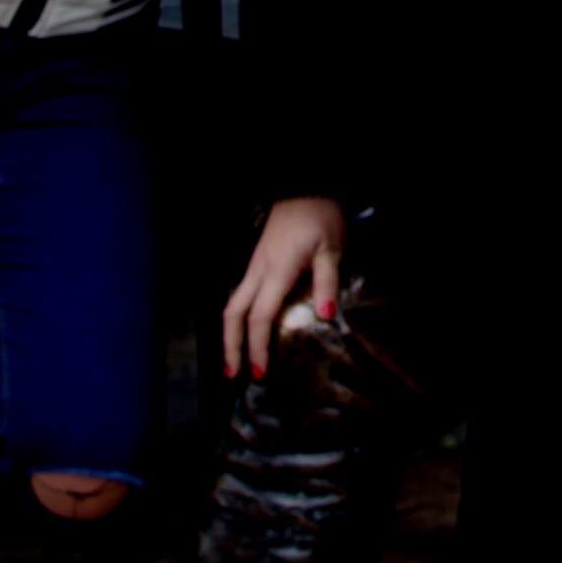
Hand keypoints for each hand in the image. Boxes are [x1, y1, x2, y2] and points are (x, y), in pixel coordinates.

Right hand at [222, 196, 345, 379]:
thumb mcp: (331, 249)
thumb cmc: (320, 217)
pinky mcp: (258, 261)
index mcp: (277, 270)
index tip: (260, 372)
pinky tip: (245, 329)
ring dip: (230, 332)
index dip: (257, 347)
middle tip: (232, 374)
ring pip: (232, 303)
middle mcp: (259, 271)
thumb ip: (327, 283)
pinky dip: (238, 317)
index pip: (260, 317)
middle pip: (234, 313)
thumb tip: (326, 316)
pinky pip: (240, 293)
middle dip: (231, 345)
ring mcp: (255, 265)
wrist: (305, 188)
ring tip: (233, 359)